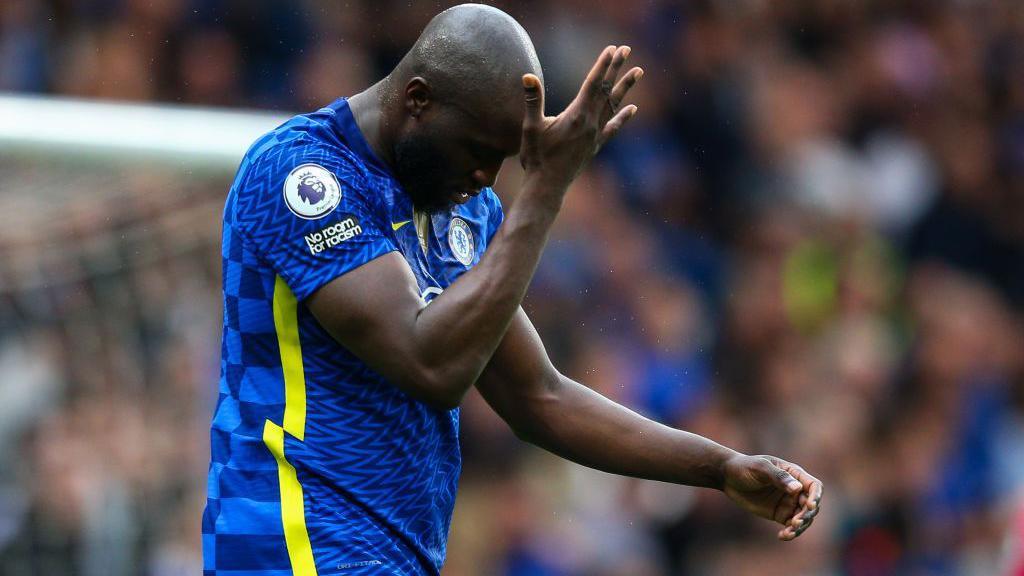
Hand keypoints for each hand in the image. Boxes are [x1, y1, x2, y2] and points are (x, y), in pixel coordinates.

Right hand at [519, 45, 642, 192]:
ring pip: (614, 105)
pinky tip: (632, 109)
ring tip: (638, 72)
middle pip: (606, 90)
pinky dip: (623, 117)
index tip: (612, 49)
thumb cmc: (536, 158)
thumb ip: (533, 101)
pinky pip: (613, 128)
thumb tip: (528, 76)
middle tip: (626, 49)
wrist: (547, 187)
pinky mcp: (595, 146)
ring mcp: (595, 135)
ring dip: (625, 87)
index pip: (592, 84)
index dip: (602, 65)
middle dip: (616, 68)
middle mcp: (591, 123)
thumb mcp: (530, 127)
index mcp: (577, 115)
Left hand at [722, 454, 822, 540]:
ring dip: (800, 527)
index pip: (814, 486)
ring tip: (788, 532)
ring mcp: (788, 503)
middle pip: (811, 505)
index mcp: (794, 474)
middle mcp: (795, 490)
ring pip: (804, 518)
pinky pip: (791, 526)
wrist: (728, 477)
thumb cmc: (745, 467)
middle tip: (795, 522)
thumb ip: (778, 477)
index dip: (816, 497)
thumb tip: (797, 488)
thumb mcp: (760, 468)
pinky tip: (782, 536)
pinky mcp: (780, 514)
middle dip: (806, 515)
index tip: (809, 506)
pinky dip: (790, 532)